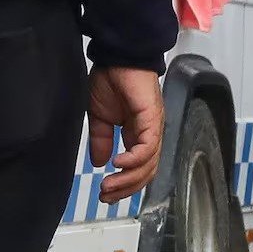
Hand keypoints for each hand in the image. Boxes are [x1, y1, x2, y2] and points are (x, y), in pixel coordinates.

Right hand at [88, 67, 164, 201]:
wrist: (117, 55)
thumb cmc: (111, 79)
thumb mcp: (99, 116)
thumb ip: (101, 140)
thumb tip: (100, 163)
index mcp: (138, 135)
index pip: (138, 169)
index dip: (123, 185)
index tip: (105, 195)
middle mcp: (149, 135)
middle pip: (145, 173)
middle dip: (125, 188)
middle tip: (106, 197)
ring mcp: (153, 128)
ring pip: (148, 165)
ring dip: (127, 179)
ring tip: (108, 185)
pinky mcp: (152, 119)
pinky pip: (147, 148)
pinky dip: (133, 160)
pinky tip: (118, 164)